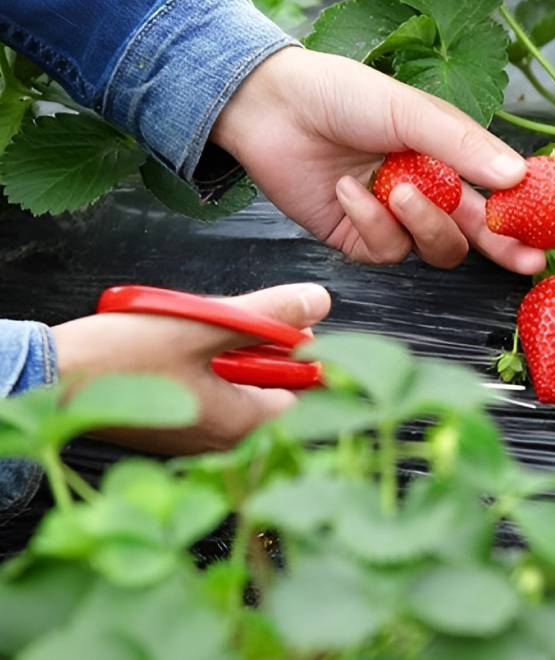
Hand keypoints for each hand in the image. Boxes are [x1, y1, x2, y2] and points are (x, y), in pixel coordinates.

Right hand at [51, 284, 330, 454]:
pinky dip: (208, 365)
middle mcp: (224, 441)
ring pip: (242, 387)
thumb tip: (317, 301)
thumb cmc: (119, 359)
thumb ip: (267, 317)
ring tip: (202, 328)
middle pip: (276, 389)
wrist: (49, 378)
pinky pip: (212, 392)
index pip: (308, 394)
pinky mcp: (175, 425)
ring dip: (233, 353)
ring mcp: (198, 436)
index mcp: (242, 425)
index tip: (292, 327)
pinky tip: (183, 344)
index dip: (306, 356)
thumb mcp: (203, 325)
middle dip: (266, 350)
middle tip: (238, 320)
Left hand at [210, 47, 545, 274]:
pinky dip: (370, 222)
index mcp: (448, 155)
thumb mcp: (410, 110)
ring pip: (436, 247)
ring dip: (421, 222)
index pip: (497, 192)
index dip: (523, 213)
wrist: (269, 107)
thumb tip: (516, 176)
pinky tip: (348, 191)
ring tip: (395, 190)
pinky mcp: (359, 238)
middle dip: (502, 247)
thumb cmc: (341, 94)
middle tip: (524, 260)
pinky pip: (386, 251)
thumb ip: (463, 145)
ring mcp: (394, 218)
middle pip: (476, 232)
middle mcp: (427, 189)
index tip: (548, 229)